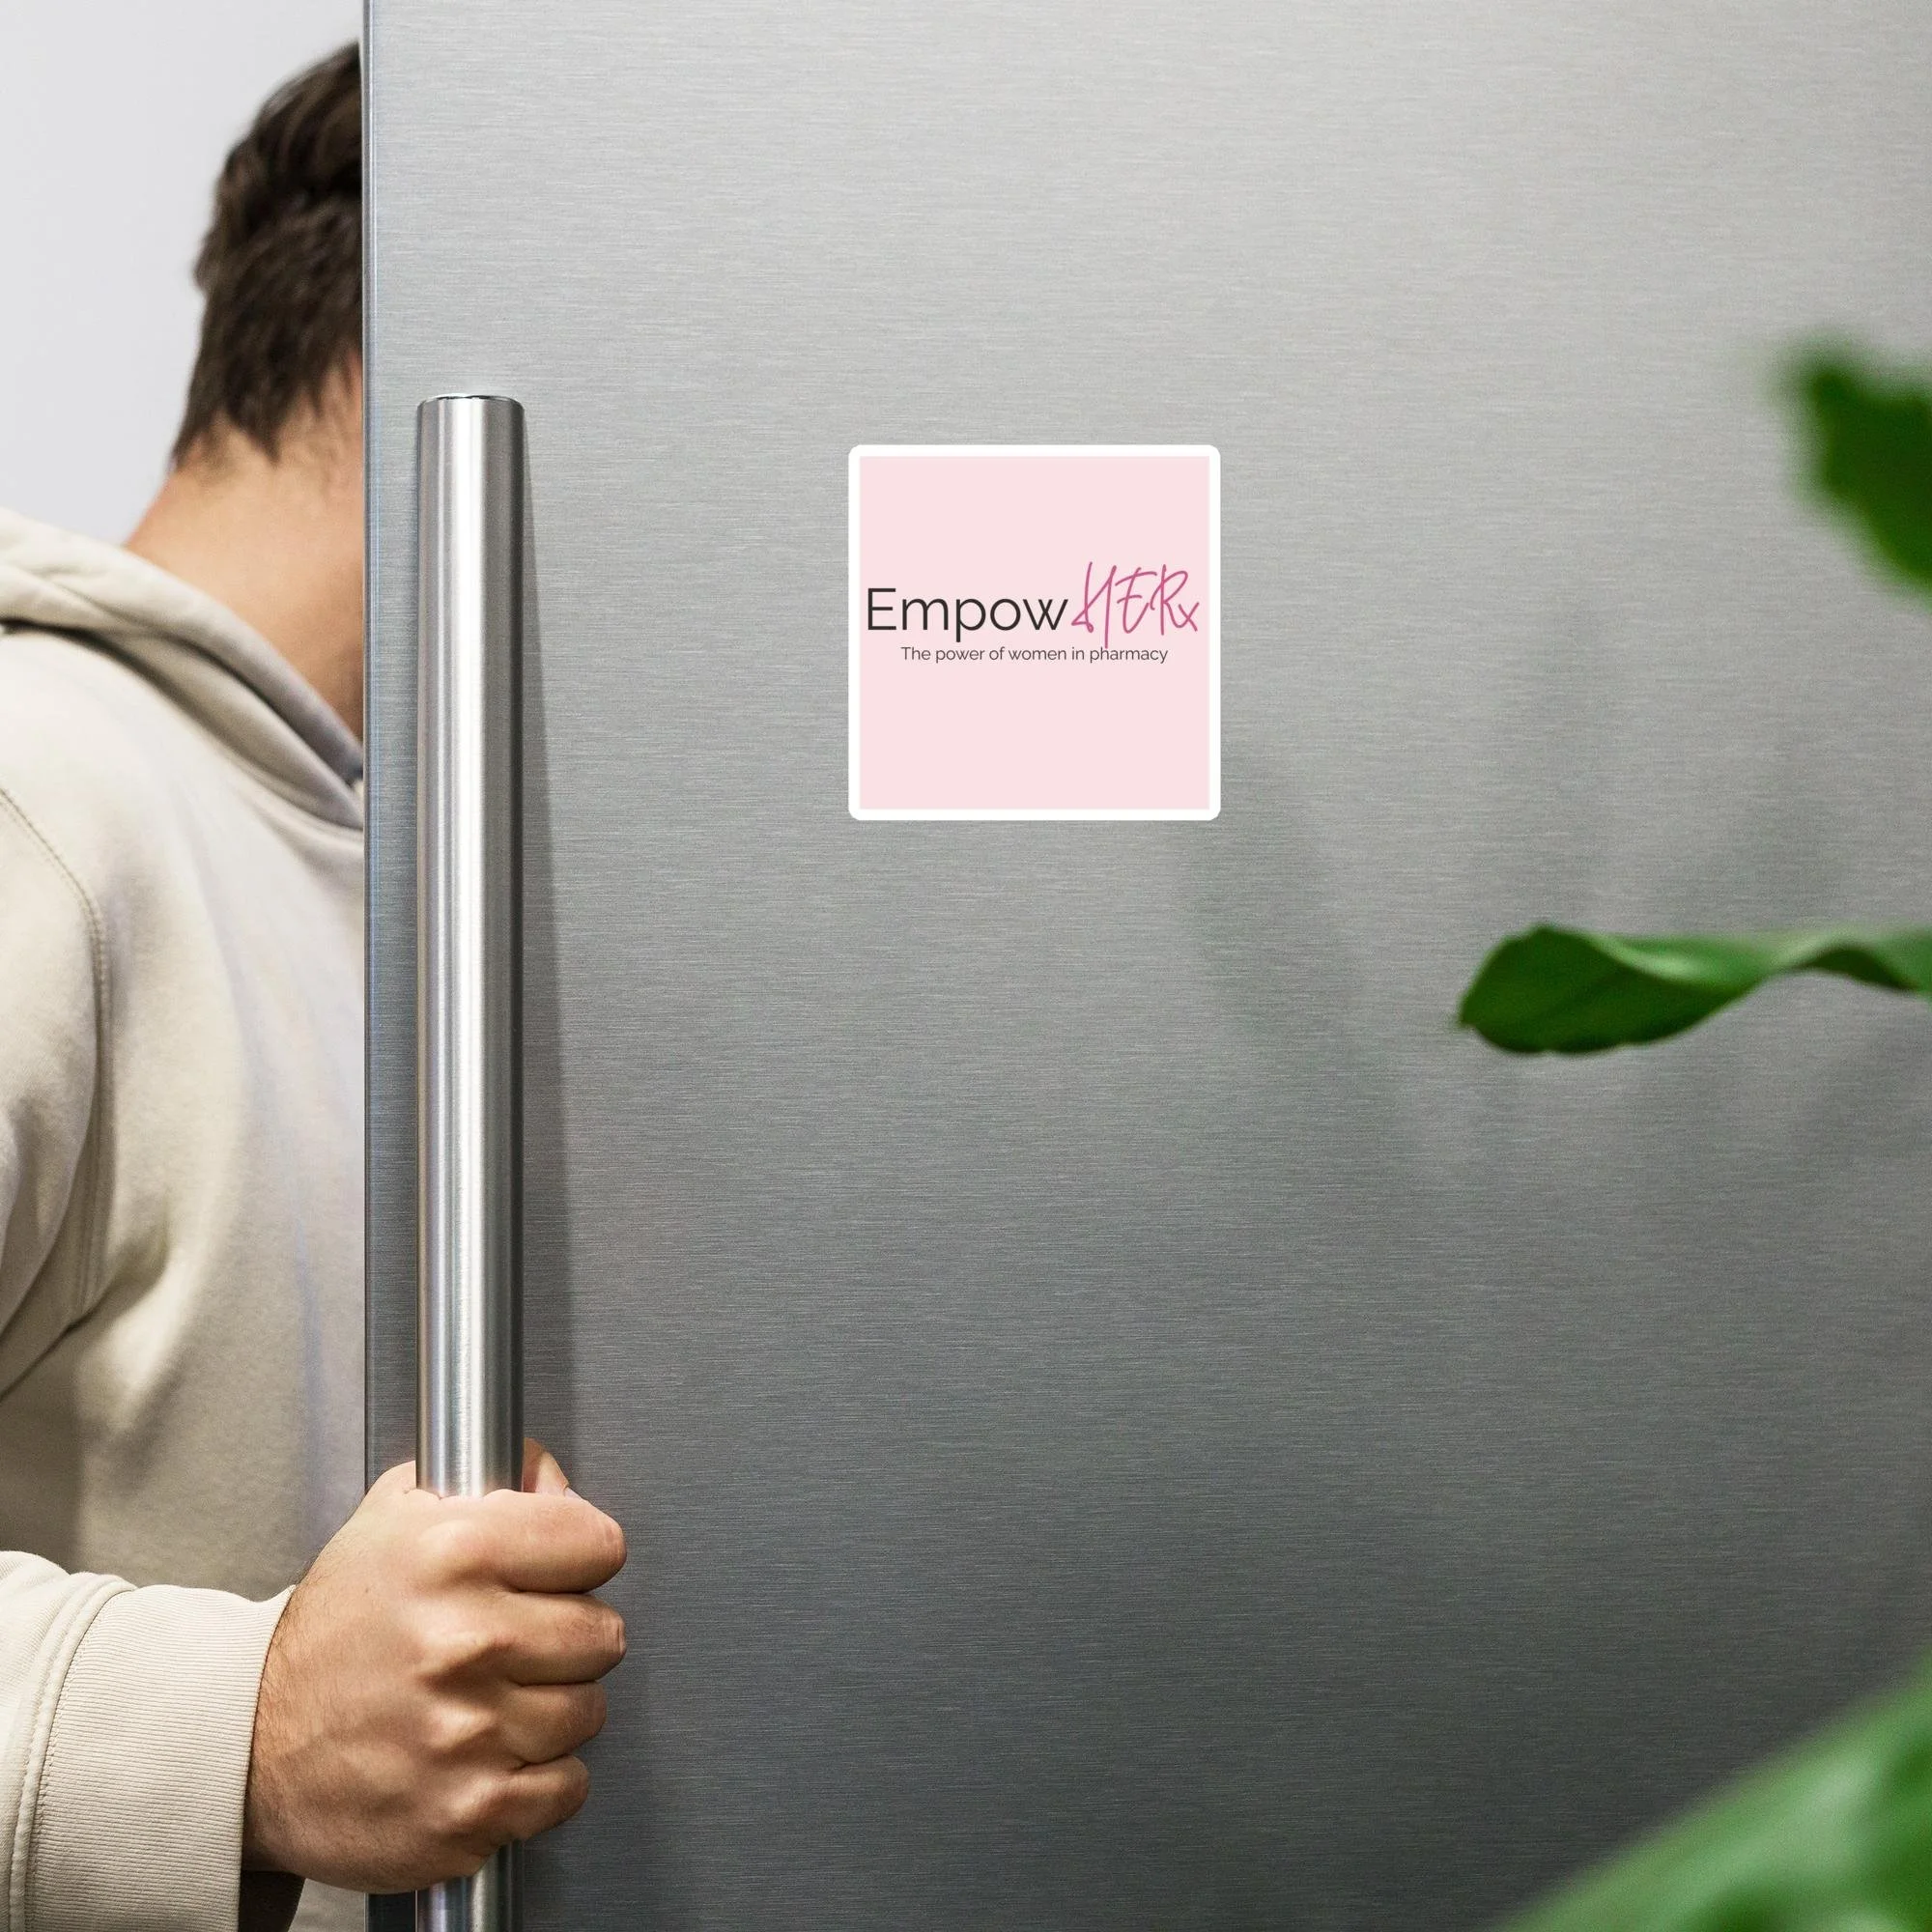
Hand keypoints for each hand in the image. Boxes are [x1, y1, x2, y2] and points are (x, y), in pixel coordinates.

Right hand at [242, 1440, 626, 1890]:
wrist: (248, 1746)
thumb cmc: (329, 1635)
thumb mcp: (391, 1521)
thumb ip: (485, 1484)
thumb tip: (555, 1480)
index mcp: (454, 1554)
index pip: (598, 1543)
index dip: (581, 1556)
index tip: (561, 1571)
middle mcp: (467, 1640)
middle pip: (603, 1632)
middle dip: (569, 1635)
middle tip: (520, 1643)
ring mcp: (470, 1733)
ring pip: (588, 1710)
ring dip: (554, 1707)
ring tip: (495, 1699)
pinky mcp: (469, 1811)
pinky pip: (567, 1787)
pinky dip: (542, 1779)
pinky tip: (494, 1755)